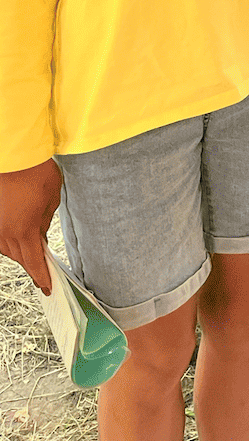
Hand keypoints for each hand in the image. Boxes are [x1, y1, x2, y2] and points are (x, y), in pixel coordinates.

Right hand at [0, 159, 61, 294]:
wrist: (15, 154)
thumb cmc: (36, 172)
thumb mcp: (52, 199)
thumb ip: (45, 222)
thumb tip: (39, 235)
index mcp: (23, 231)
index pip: (33, 262)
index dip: (41, 276)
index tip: (47, 286)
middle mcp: (4, 232)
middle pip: (19, 257)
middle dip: (32, 263)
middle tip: (44, 268)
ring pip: (7, 248)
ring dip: (20, 250)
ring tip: (34, 248)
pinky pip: (0, 236)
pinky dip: (10, 238)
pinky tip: (19, 234)